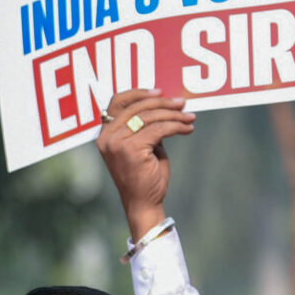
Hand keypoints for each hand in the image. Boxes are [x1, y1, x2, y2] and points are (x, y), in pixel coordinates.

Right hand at [96, 88, 194, 241]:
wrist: (143, 203)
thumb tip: (163, 103)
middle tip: (182, 104)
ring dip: (174, 115)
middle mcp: (107, 138)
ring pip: (150, 117)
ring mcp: (117, 143)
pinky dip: (177, 126)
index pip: (117, 102)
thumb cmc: (144, 176)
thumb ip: (144, 125)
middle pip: (137, 107)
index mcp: (105, 135)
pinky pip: (159, 129)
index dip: (139, 93)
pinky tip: (188, 129)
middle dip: (163, 103)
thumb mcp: (142, 145)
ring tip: (190, 118)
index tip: (161, 91)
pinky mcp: (131, 149)